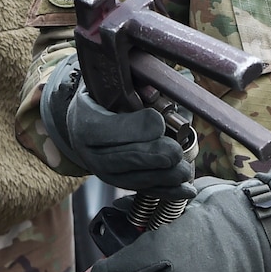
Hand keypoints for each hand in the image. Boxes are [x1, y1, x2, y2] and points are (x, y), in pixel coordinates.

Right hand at [39, 60, 193, 191]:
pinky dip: (166, 191)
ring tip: (184, 170)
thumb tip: (153, 90)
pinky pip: (143, 189)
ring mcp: (102, 170)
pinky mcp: (118, 182)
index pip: (106, 130)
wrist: (86, 118)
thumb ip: (131, 81)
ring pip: (133, 179)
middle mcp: (88, 151)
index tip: (159, 122)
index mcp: (84, 120)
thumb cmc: (105, 94)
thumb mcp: (112, 80)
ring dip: (163, 177)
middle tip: (176, 151)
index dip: (135, 128)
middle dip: (153, 157)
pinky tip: (186, 190)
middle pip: (122, 159)